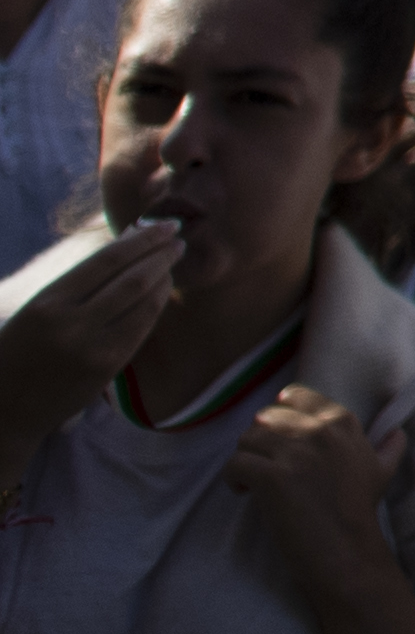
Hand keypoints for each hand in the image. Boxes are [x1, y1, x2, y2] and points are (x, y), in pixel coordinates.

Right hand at [0, 222, 179, 428]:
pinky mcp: (107, 368)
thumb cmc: (19, 351)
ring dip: (164, 278)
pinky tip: (161, 293)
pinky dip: (156, 306)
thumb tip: (128, 244)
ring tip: (171, 262)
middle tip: (177, 239)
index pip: (106, 260)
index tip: (164, 225)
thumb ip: (78, 283)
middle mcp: (70, 324)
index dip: (142, 239)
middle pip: (133, 278)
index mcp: (47, 302)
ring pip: (144, 303)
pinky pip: (142, 328)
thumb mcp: (37, 310)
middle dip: (161, 254)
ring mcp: (91, 348)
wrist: (5, 408)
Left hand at [221, 382, 403, 580]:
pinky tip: (244, 491)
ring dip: (244, 457)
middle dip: (259, 440)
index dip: (279, 416)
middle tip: (263, 463)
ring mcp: (295, 453)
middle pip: (266, 417)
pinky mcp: (272, 477)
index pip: (295, 395)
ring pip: (247, 438)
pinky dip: (233, 477)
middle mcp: (319, 431)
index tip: (277, 438)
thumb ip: (390, 447)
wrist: (346, 549)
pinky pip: (236, 463)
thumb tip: (399, 433)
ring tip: (251, 478)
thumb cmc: (361, 512)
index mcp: (342, 422)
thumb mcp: (382, 472)